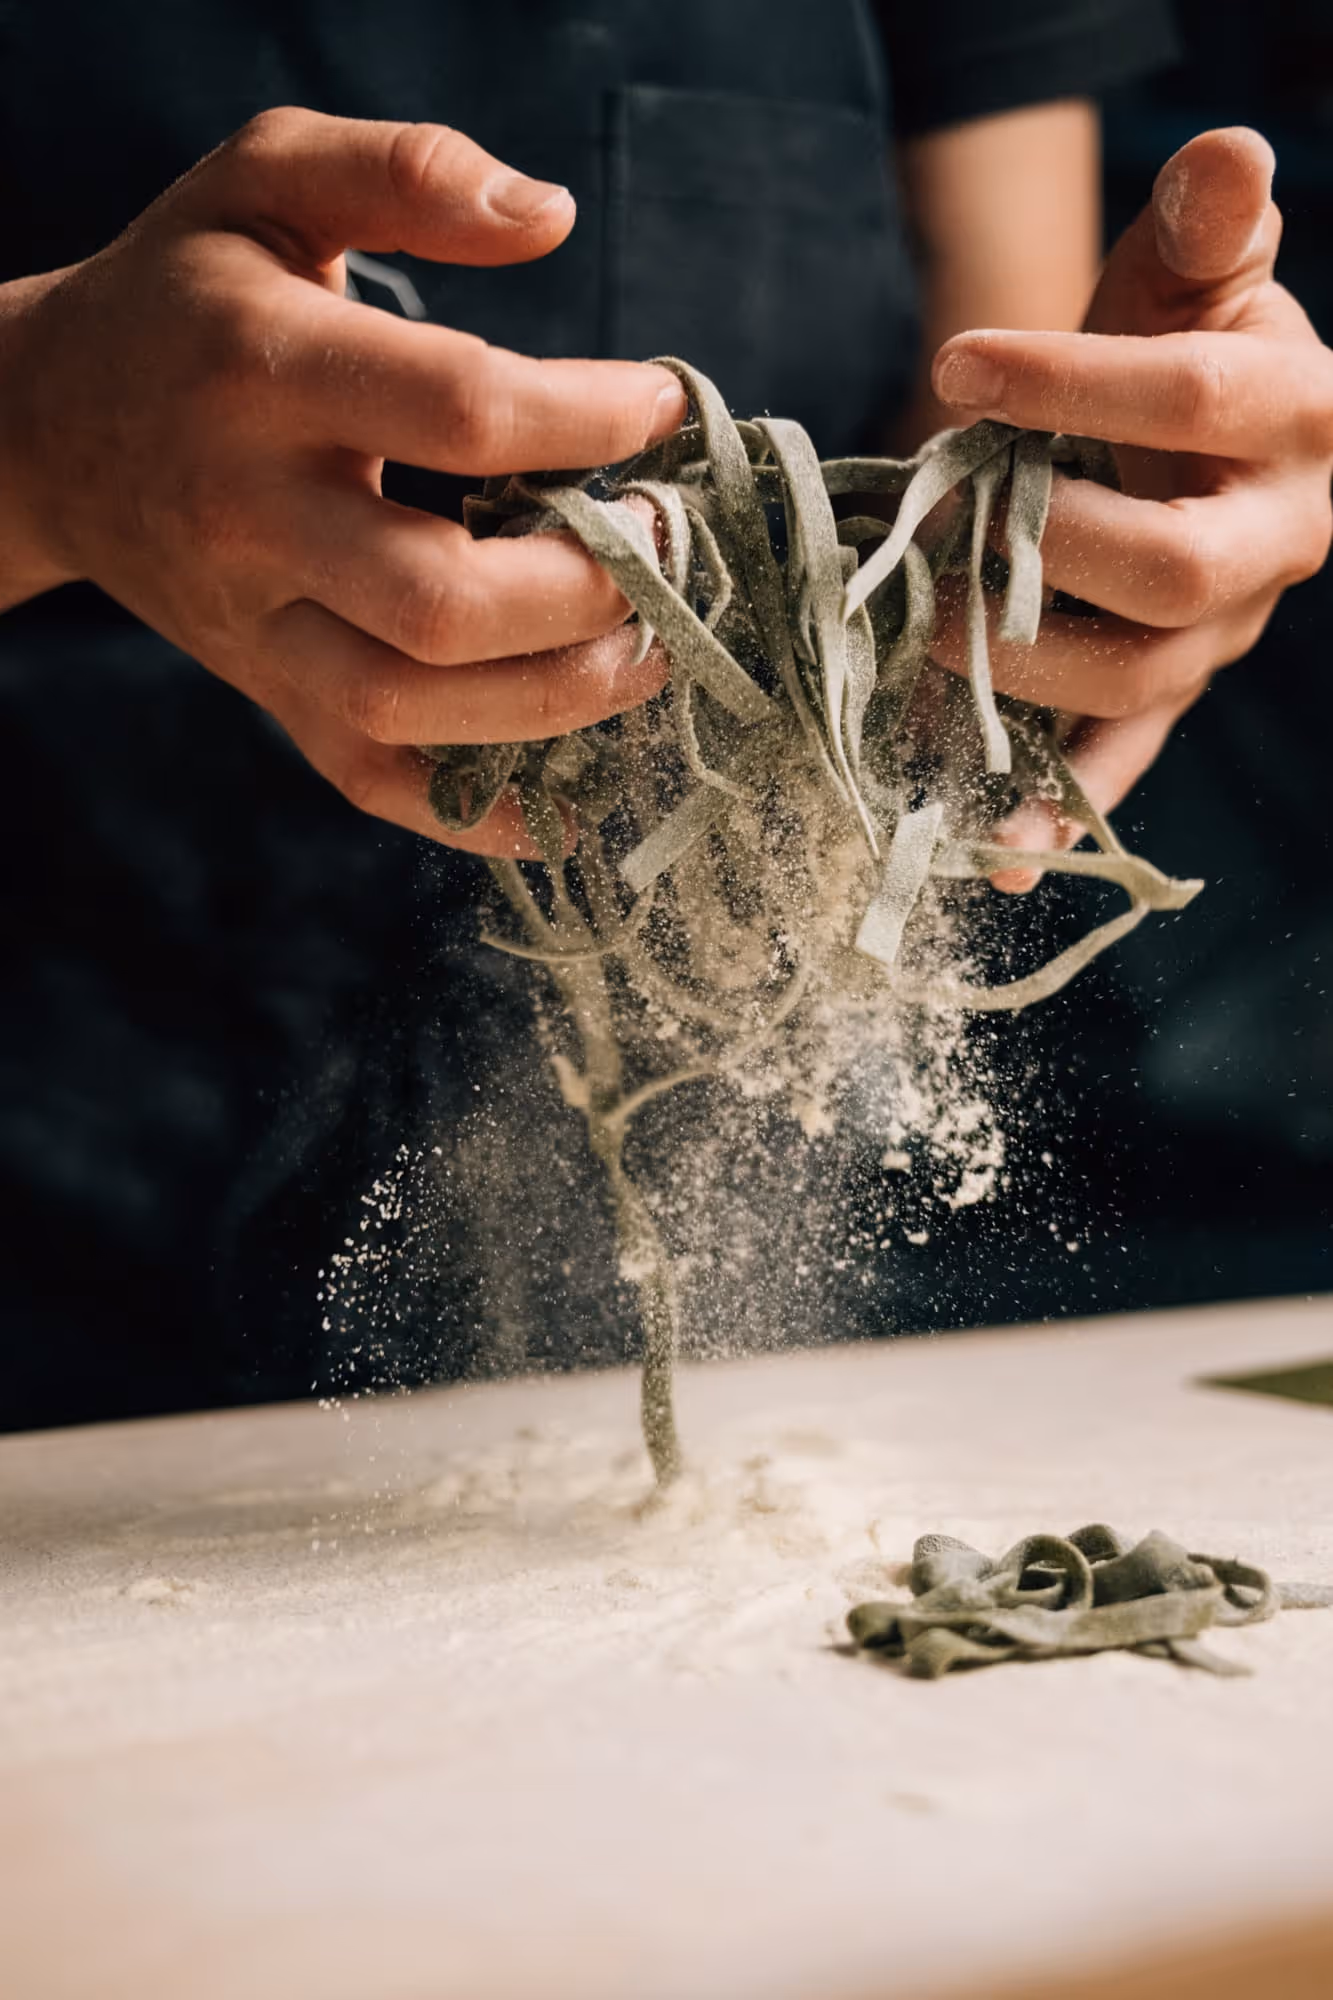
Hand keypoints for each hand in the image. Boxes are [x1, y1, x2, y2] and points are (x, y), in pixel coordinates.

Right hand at [0, 109, 686, 854]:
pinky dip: (475, 813)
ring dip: (555, 699)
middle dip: (585, 589)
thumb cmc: (187, 298)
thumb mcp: (266, 180)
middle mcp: (253, 514)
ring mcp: (257, 624)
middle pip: (437, 599)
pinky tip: (571, 804)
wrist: (50, 428)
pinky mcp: (269, 692)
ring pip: (407, 706)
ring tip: (649, 650)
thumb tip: (552, 216)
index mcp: (261, 370)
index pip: (458, 410)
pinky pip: (370, 782)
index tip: (659, 406)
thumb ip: (403, 171)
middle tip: (668, 548)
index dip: (586, 416)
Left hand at [929, 127, 1332, 888]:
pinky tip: (994, 851)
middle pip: (1173, 571)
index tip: (952, 367)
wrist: (1184, 435)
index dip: (1073, 384)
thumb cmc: (1175, 339)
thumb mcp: (1190, 276)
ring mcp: (1220, 635)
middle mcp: (1272, 543)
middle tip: (935, 531)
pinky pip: (1120, 766)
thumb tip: (1230, 157)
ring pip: (1139, 680)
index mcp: (1296, 422)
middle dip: (1043, 554)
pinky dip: (1057, 812)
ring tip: (915, 636)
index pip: (1191, 402)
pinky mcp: (1166, 695)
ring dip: (1020, 670)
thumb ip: (1206, 229)